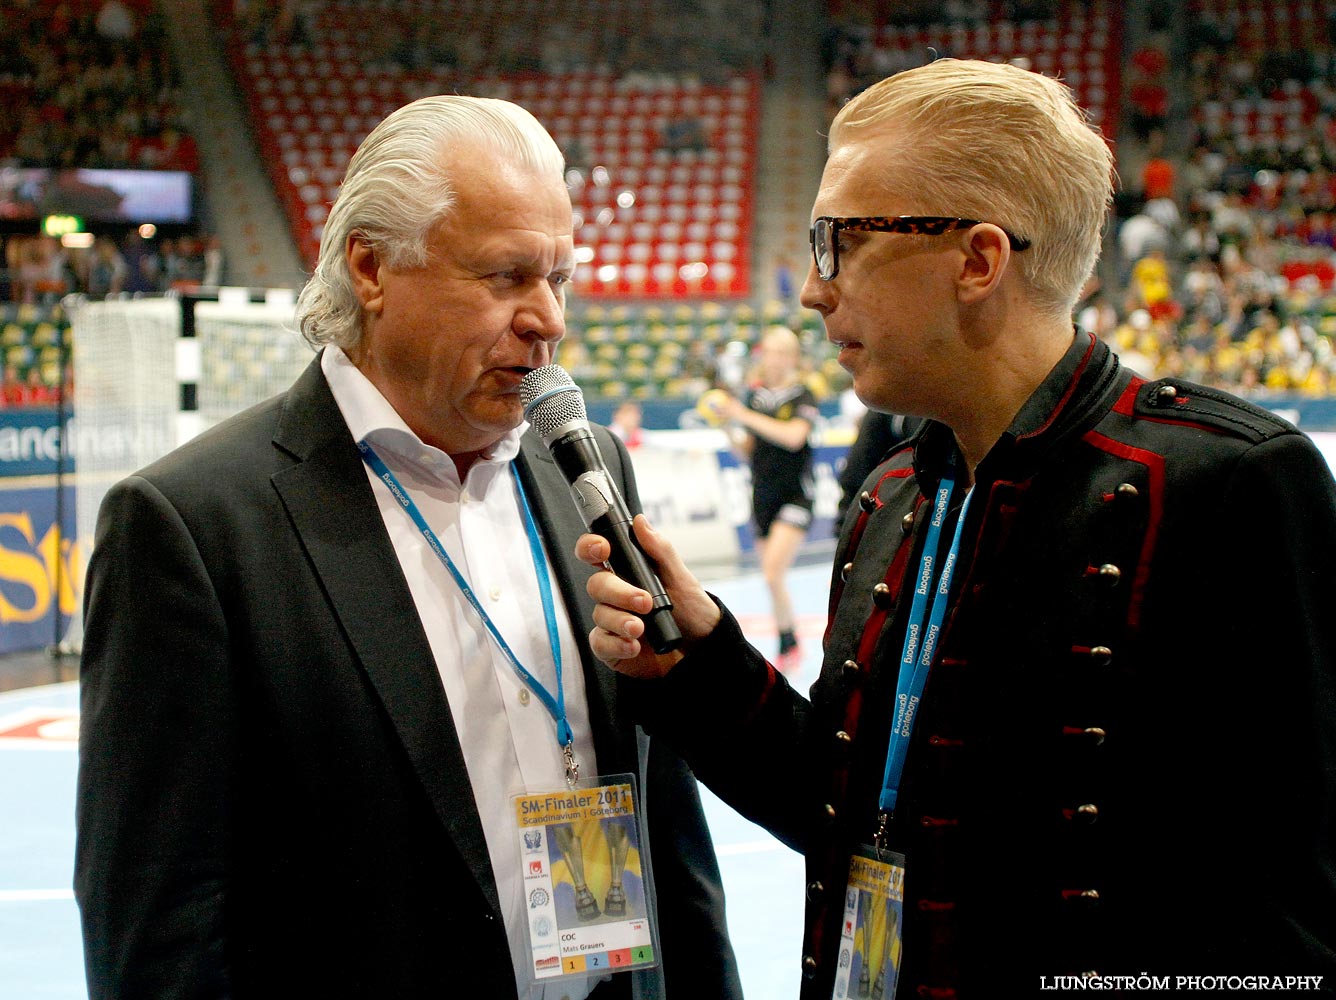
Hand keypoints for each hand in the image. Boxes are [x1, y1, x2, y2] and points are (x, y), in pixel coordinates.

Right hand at [576, 514, 720, 677]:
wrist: (700, 649)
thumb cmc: (691, 610)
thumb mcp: (681, 578)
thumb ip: (660, 550)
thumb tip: (640, 521)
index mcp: (628, 571)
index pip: (597, 552)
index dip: (591, 546)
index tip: (603, 549)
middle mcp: (615, 594)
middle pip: (597, 584)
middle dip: (618, 592)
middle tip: (644, 601)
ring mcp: (611, 620)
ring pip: (599, 614)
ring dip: (620, 620)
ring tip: (641, 628)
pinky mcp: (611, 646)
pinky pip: (599, 643)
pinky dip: (616, 644)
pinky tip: (634, 645)